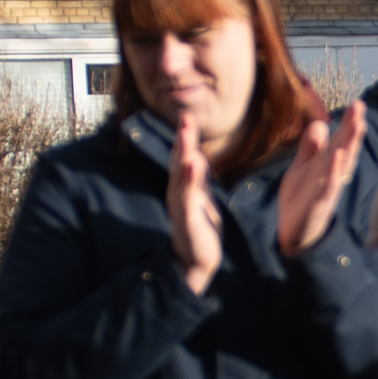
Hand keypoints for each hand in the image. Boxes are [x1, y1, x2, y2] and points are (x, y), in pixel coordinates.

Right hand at [162, 113, 226, 293]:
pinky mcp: (187, 219)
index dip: (185, 138)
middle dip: (182, 141)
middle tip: (186, 119)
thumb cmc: (199, 228)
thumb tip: (194, 155)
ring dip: (182, 155)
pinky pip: (188, 197)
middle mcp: (178, 193)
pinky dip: (190, 181)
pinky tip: (193, 165)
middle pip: (178, 162)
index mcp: (183, 187)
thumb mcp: (200, 198)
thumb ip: (197, 178)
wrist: (196, 261)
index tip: (188, 117)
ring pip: (181, 177)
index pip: (183, 158)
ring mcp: (181, 206)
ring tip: (186, 137)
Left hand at [272, 99, 365, 259]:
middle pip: (344, 148)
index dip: (348, 124)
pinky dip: (333, 171)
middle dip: (352, 129)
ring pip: (341, 165)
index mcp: (327, 166)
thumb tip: (320, 123)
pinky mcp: (318, 203)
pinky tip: (336, 155)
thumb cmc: (300, 200)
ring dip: (348, 145)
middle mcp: (331, 176)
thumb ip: (309, 148)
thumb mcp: (301, 169)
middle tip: (360, 107)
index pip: (339, 141)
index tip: (357, 104)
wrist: (293, 235)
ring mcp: (327, 189)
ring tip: (355, 125)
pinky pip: (327, 185)